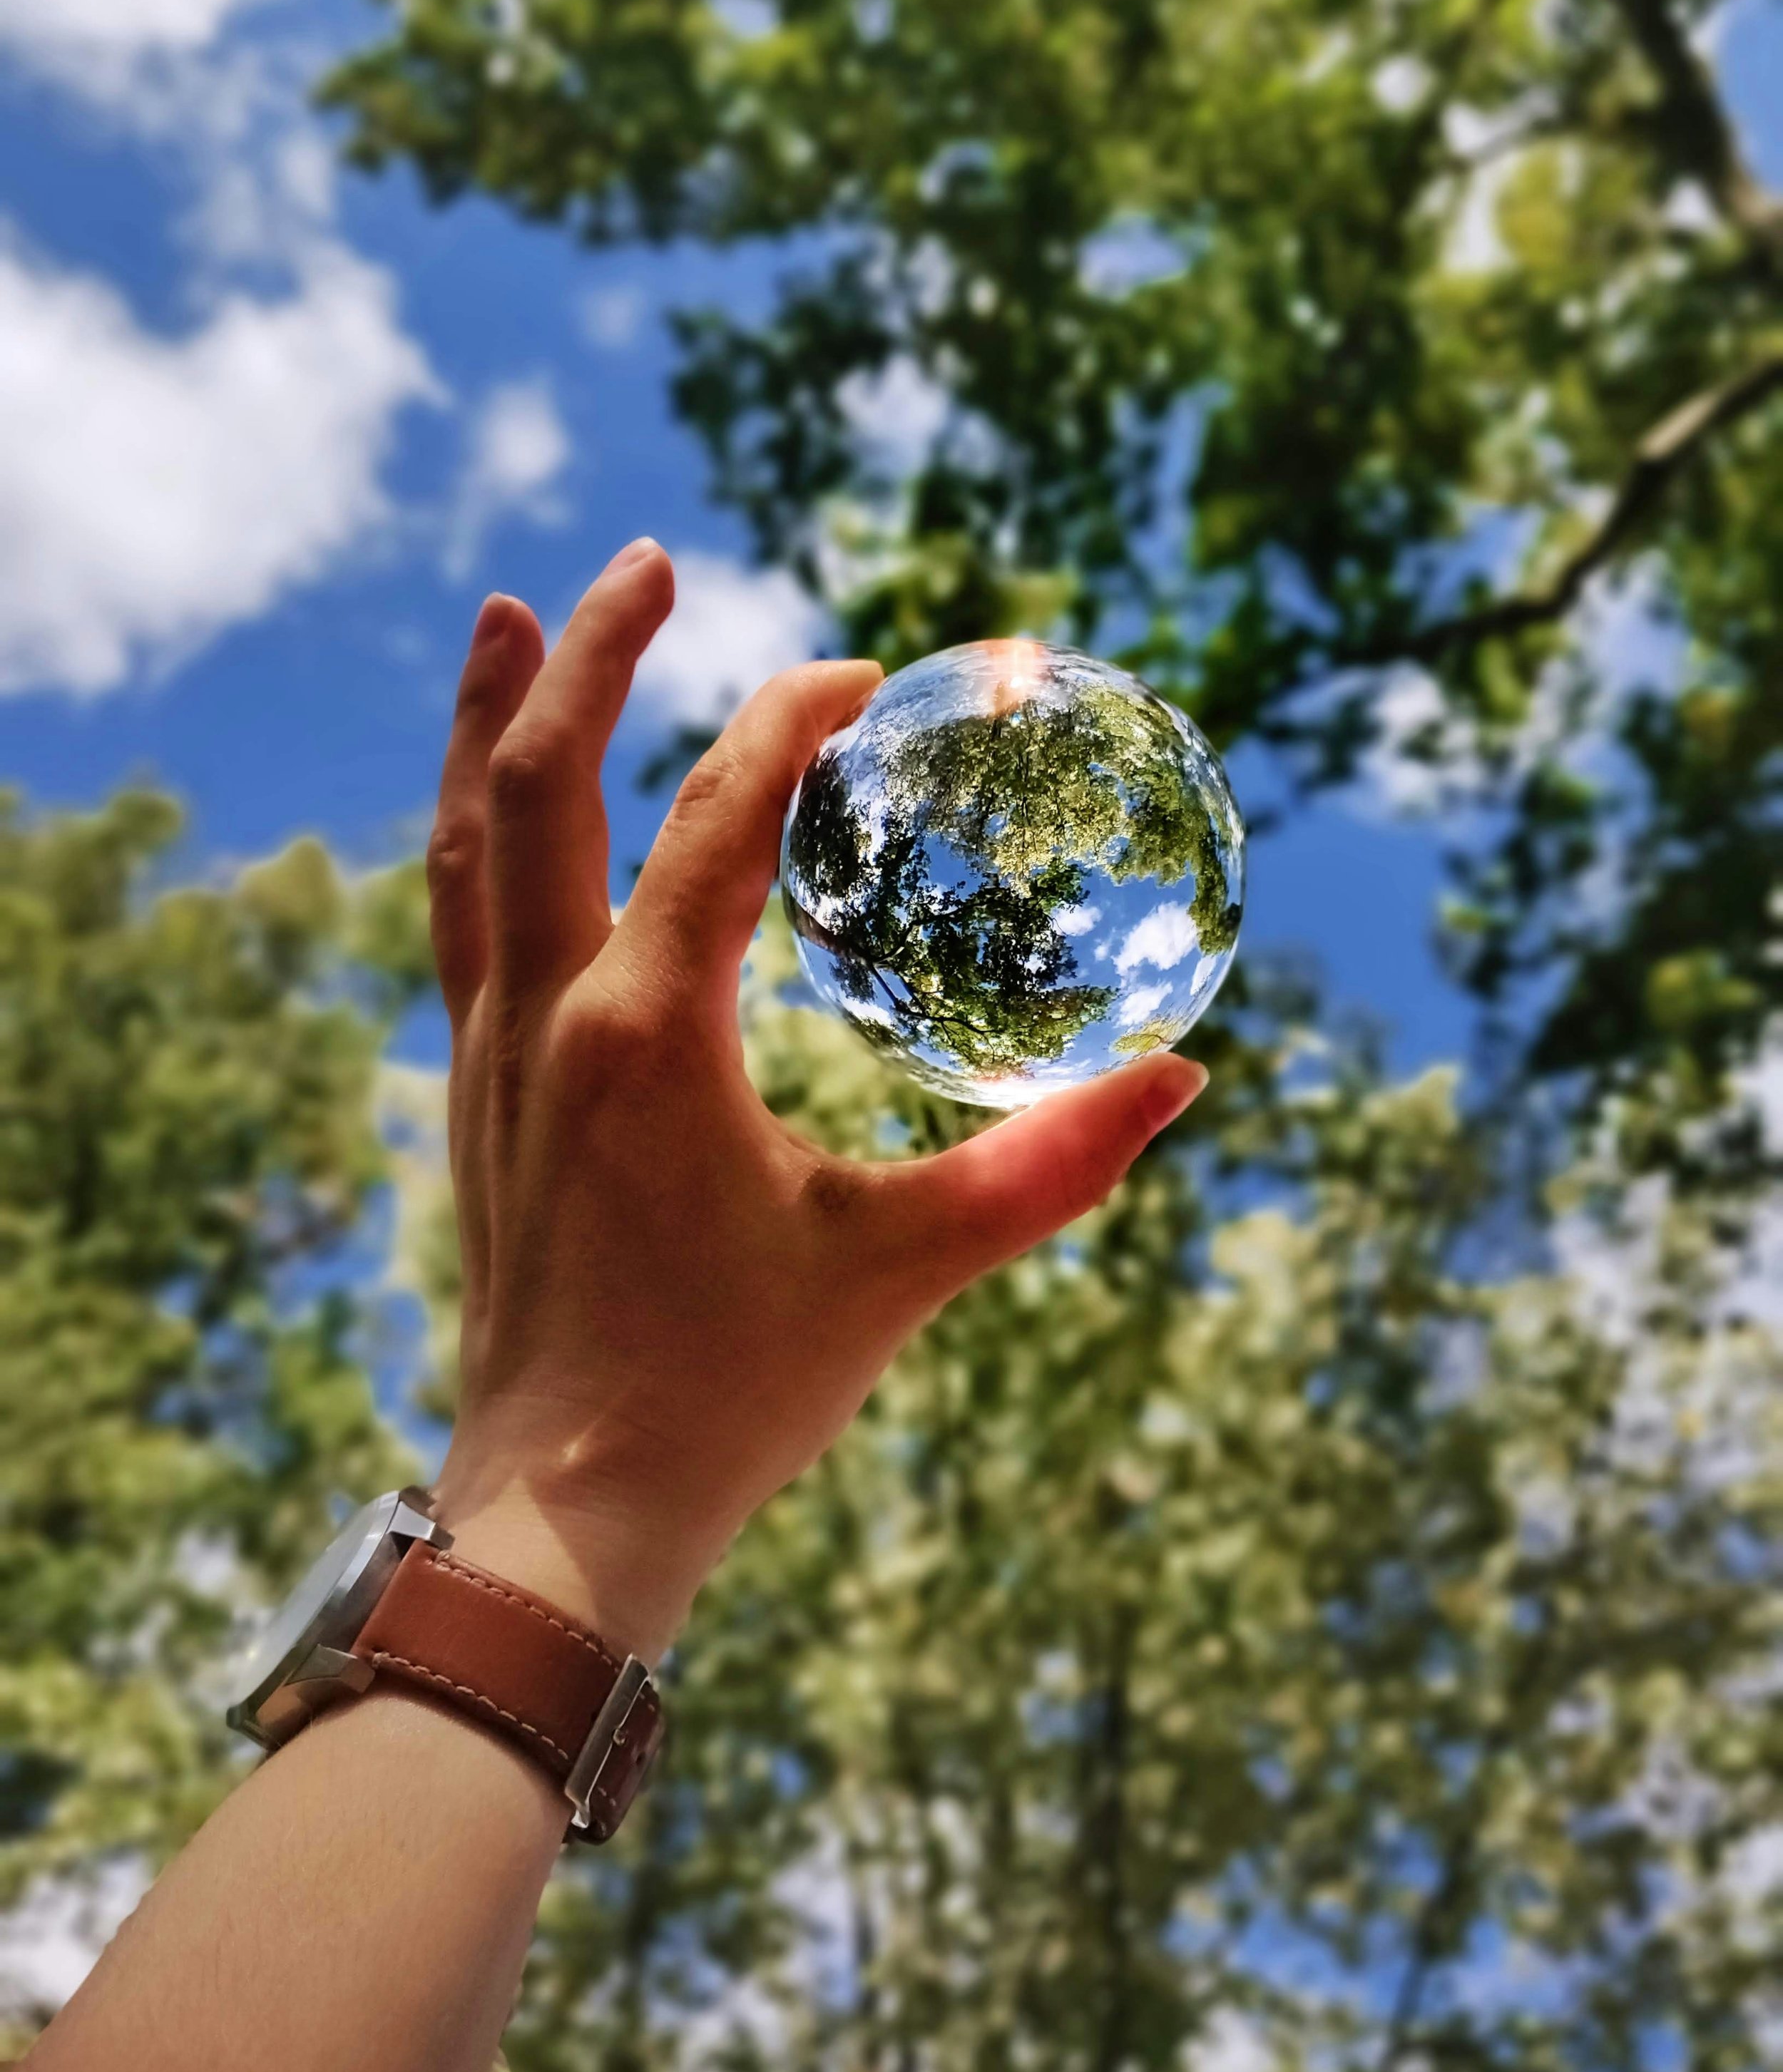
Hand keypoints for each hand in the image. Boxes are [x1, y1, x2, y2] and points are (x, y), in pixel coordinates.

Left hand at [427, 542, 1206, 1659]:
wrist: (564, 1514)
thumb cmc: (733, 1392)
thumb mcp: (906, 1267)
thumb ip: (1049, 1168)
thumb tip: (1185, 1081)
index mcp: (647, 1035)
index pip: (715, 817)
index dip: (791, 722)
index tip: (867, 677)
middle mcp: (546, 1017)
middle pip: (538, 782)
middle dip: (590, 655)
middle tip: (645, 557)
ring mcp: (492, 1053)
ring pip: (465, 840)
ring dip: (492, 719)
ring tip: (512, 618)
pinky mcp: (479, 1094)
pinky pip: (460, 916)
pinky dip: (476, 826)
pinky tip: (503, 801)